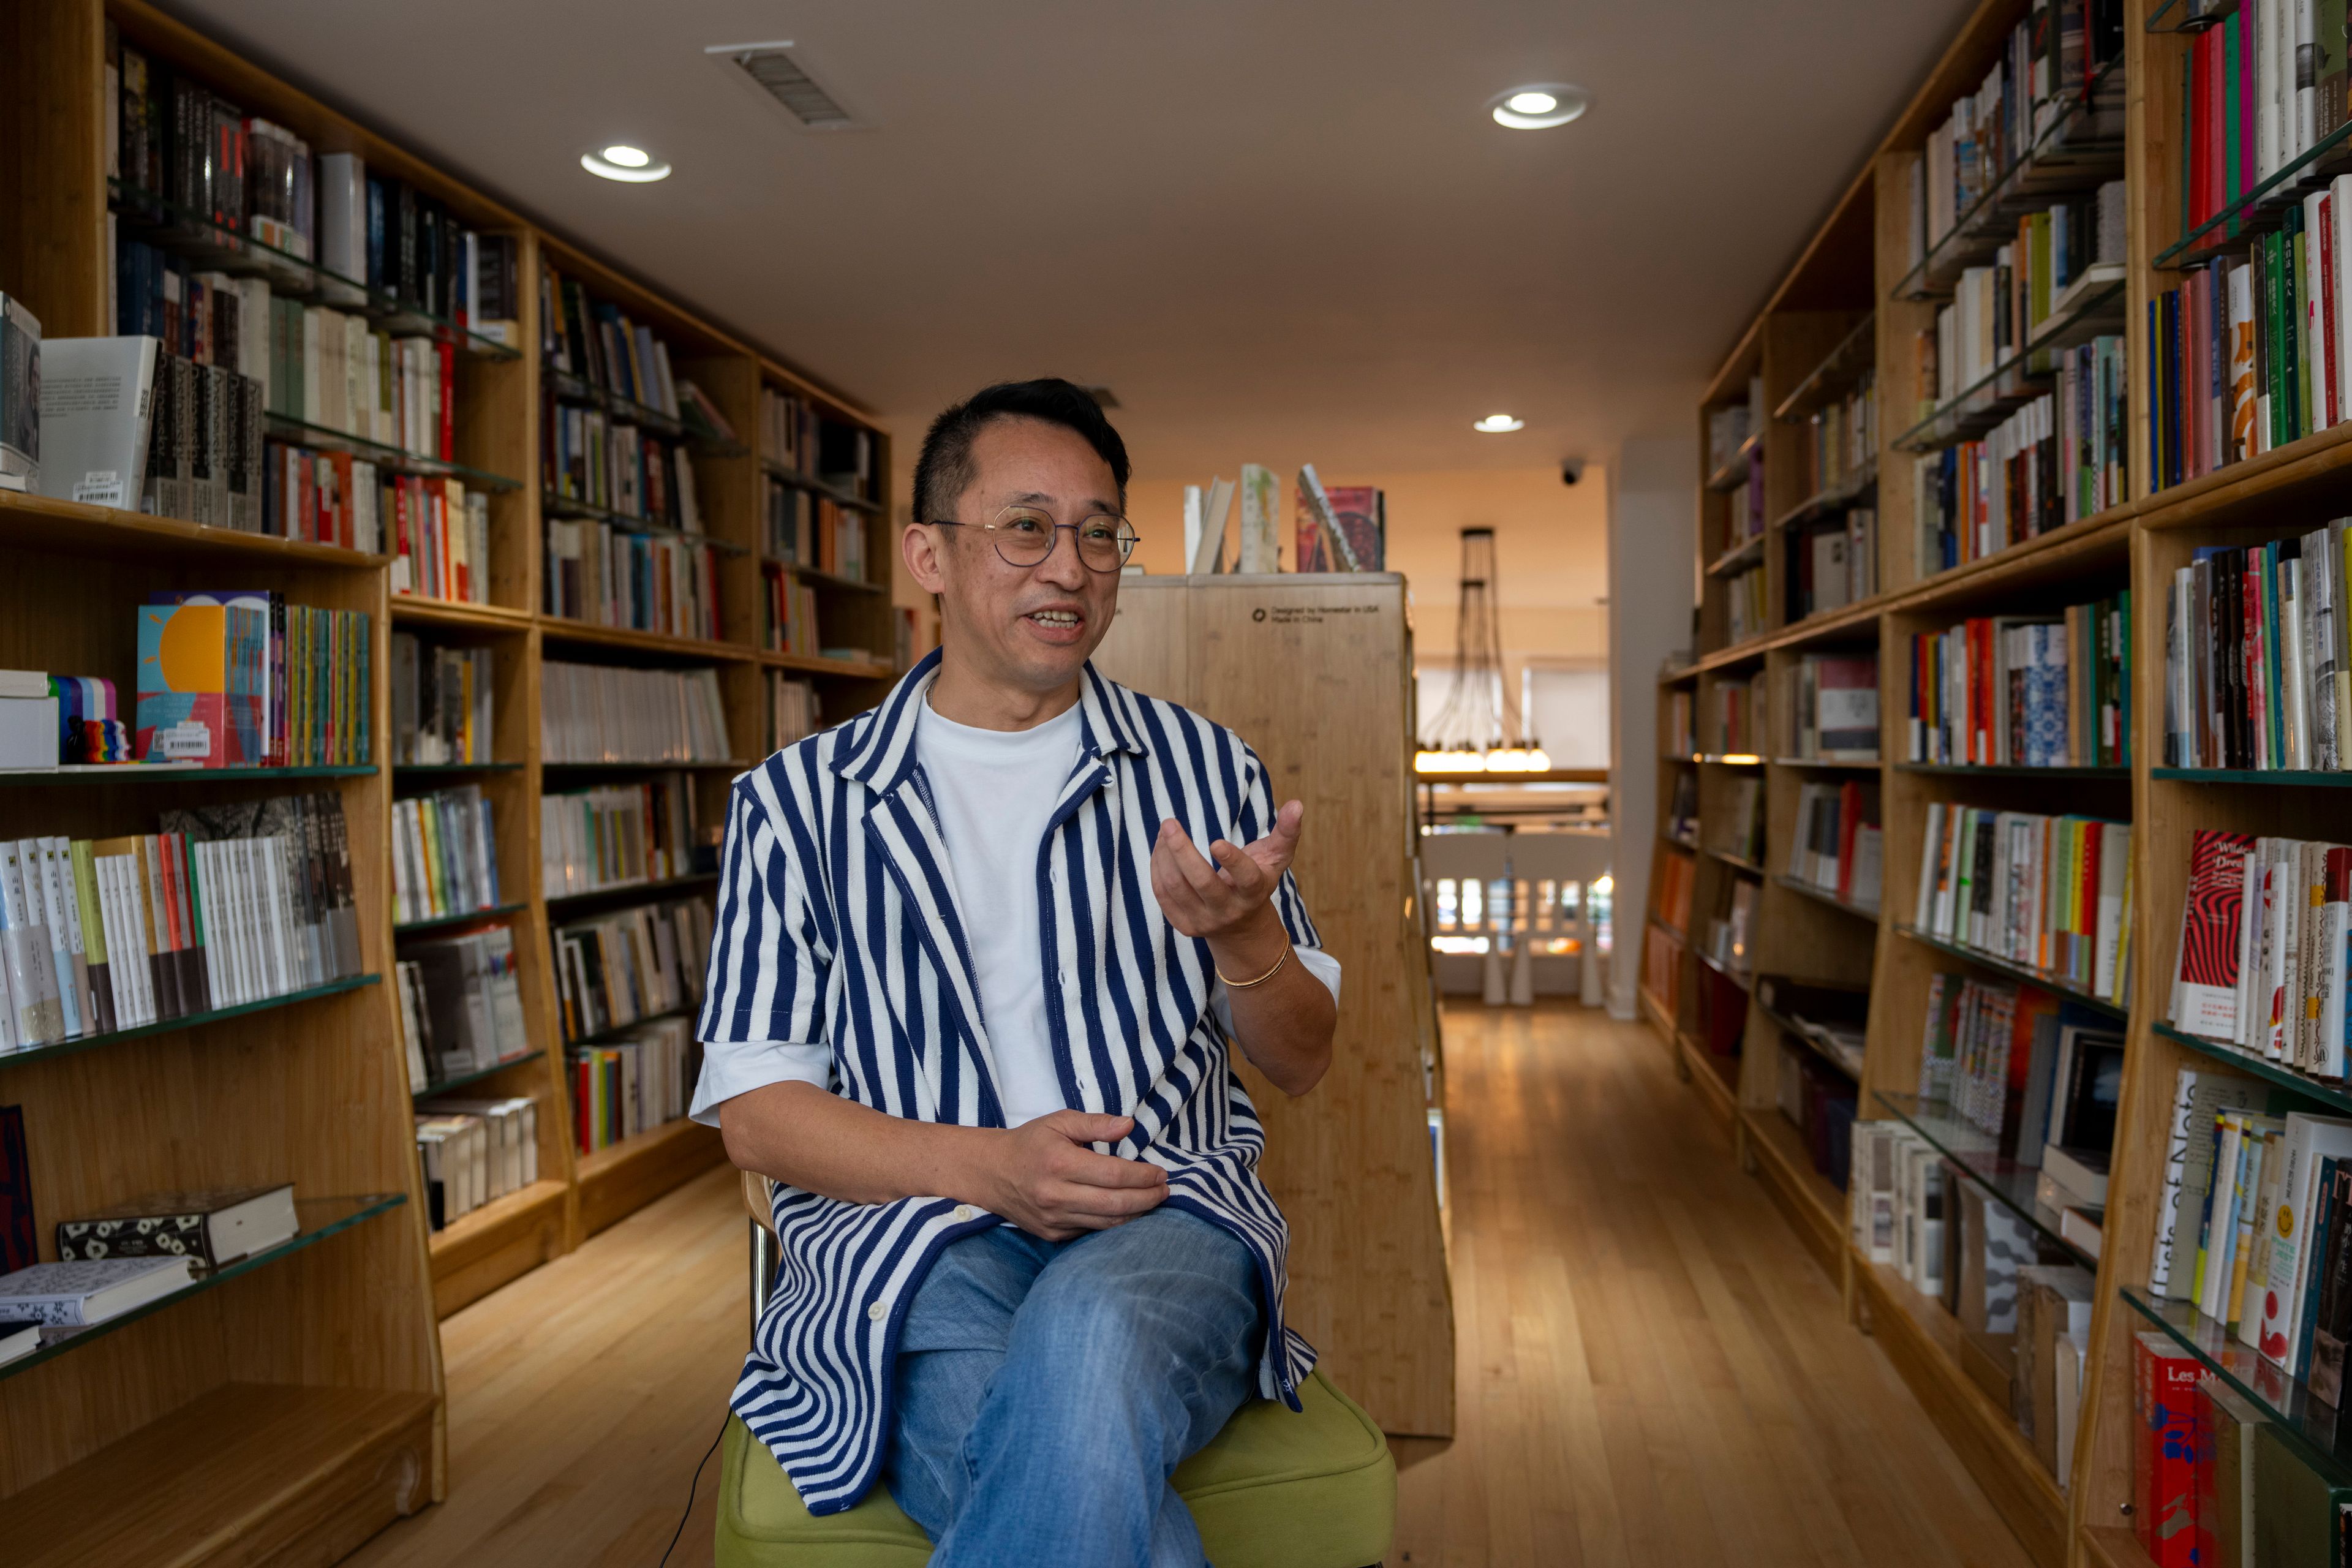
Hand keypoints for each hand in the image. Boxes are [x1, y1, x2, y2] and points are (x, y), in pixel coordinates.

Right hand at [978, 1111, 1167, 1240]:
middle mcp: (1056, 1195)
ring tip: (1152, 1202)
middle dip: (1148, 1199)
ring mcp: (1053, 1219)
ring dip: (1136, 1214)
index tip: (1161, 1173)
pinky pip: (1091, 1232)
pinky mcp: (1051, 1234)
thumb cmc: (1030, 1142)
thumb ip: (1096, 1123)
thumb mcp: (1060, 1121)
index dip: (1143, 1176)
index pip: (1114, 1174)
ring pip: (1106, 1223)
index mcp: (1060, 1162)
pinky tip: (1126, 1212)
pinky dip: (1112, 1223)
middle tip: (1164, 1191)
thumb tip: (1129, 1126)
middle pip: (1115, 1204)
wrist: (990, 1173)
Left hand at [1151, 800, 1303, 940]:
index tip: (1216, 842)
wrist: (1241, 928)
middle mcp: (1229, 910)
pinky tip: (1160, 849)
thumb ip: (1286, 831)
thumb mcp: (1276, 858)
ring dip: (1165, 855)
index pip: (1246, 878)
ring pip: (1176, 887)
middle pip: (1202, 883)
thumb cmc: (1258, 881)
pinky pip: (1163, 895)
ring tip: (1165, 831)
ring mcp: (1204, 921)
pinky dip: (1158, 868)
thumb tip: (1296, 804)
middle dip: (1182, 852)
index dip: (1232, 861)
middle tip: (1169, 823)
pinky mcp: (1184, 925)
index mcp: (1254, 892)